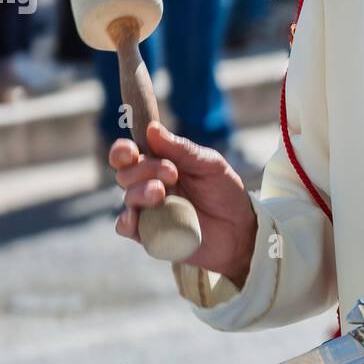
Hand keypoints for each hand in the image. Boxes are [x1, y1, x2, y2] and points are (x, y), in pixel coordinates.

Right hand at [110, 121, 257, 286]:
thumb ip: (182, 149)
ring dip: (139, 192)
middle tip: (171, 173)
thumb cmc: (224, 192)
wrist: (240, 229)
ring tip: (161, 192)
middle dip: (144, 169)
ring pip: (128, 198)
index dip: (123, 151)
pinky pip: (126, 228)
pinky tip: (134, 218)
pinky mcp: (149, 235)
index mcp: (159, 164)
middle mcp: (149, 186)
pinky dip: (126, 222)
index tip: (131, 151)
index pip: (129, 154)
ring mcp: (148, 211)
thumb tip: (152, 128)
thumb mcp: (210, 165)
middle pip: (126, 174)